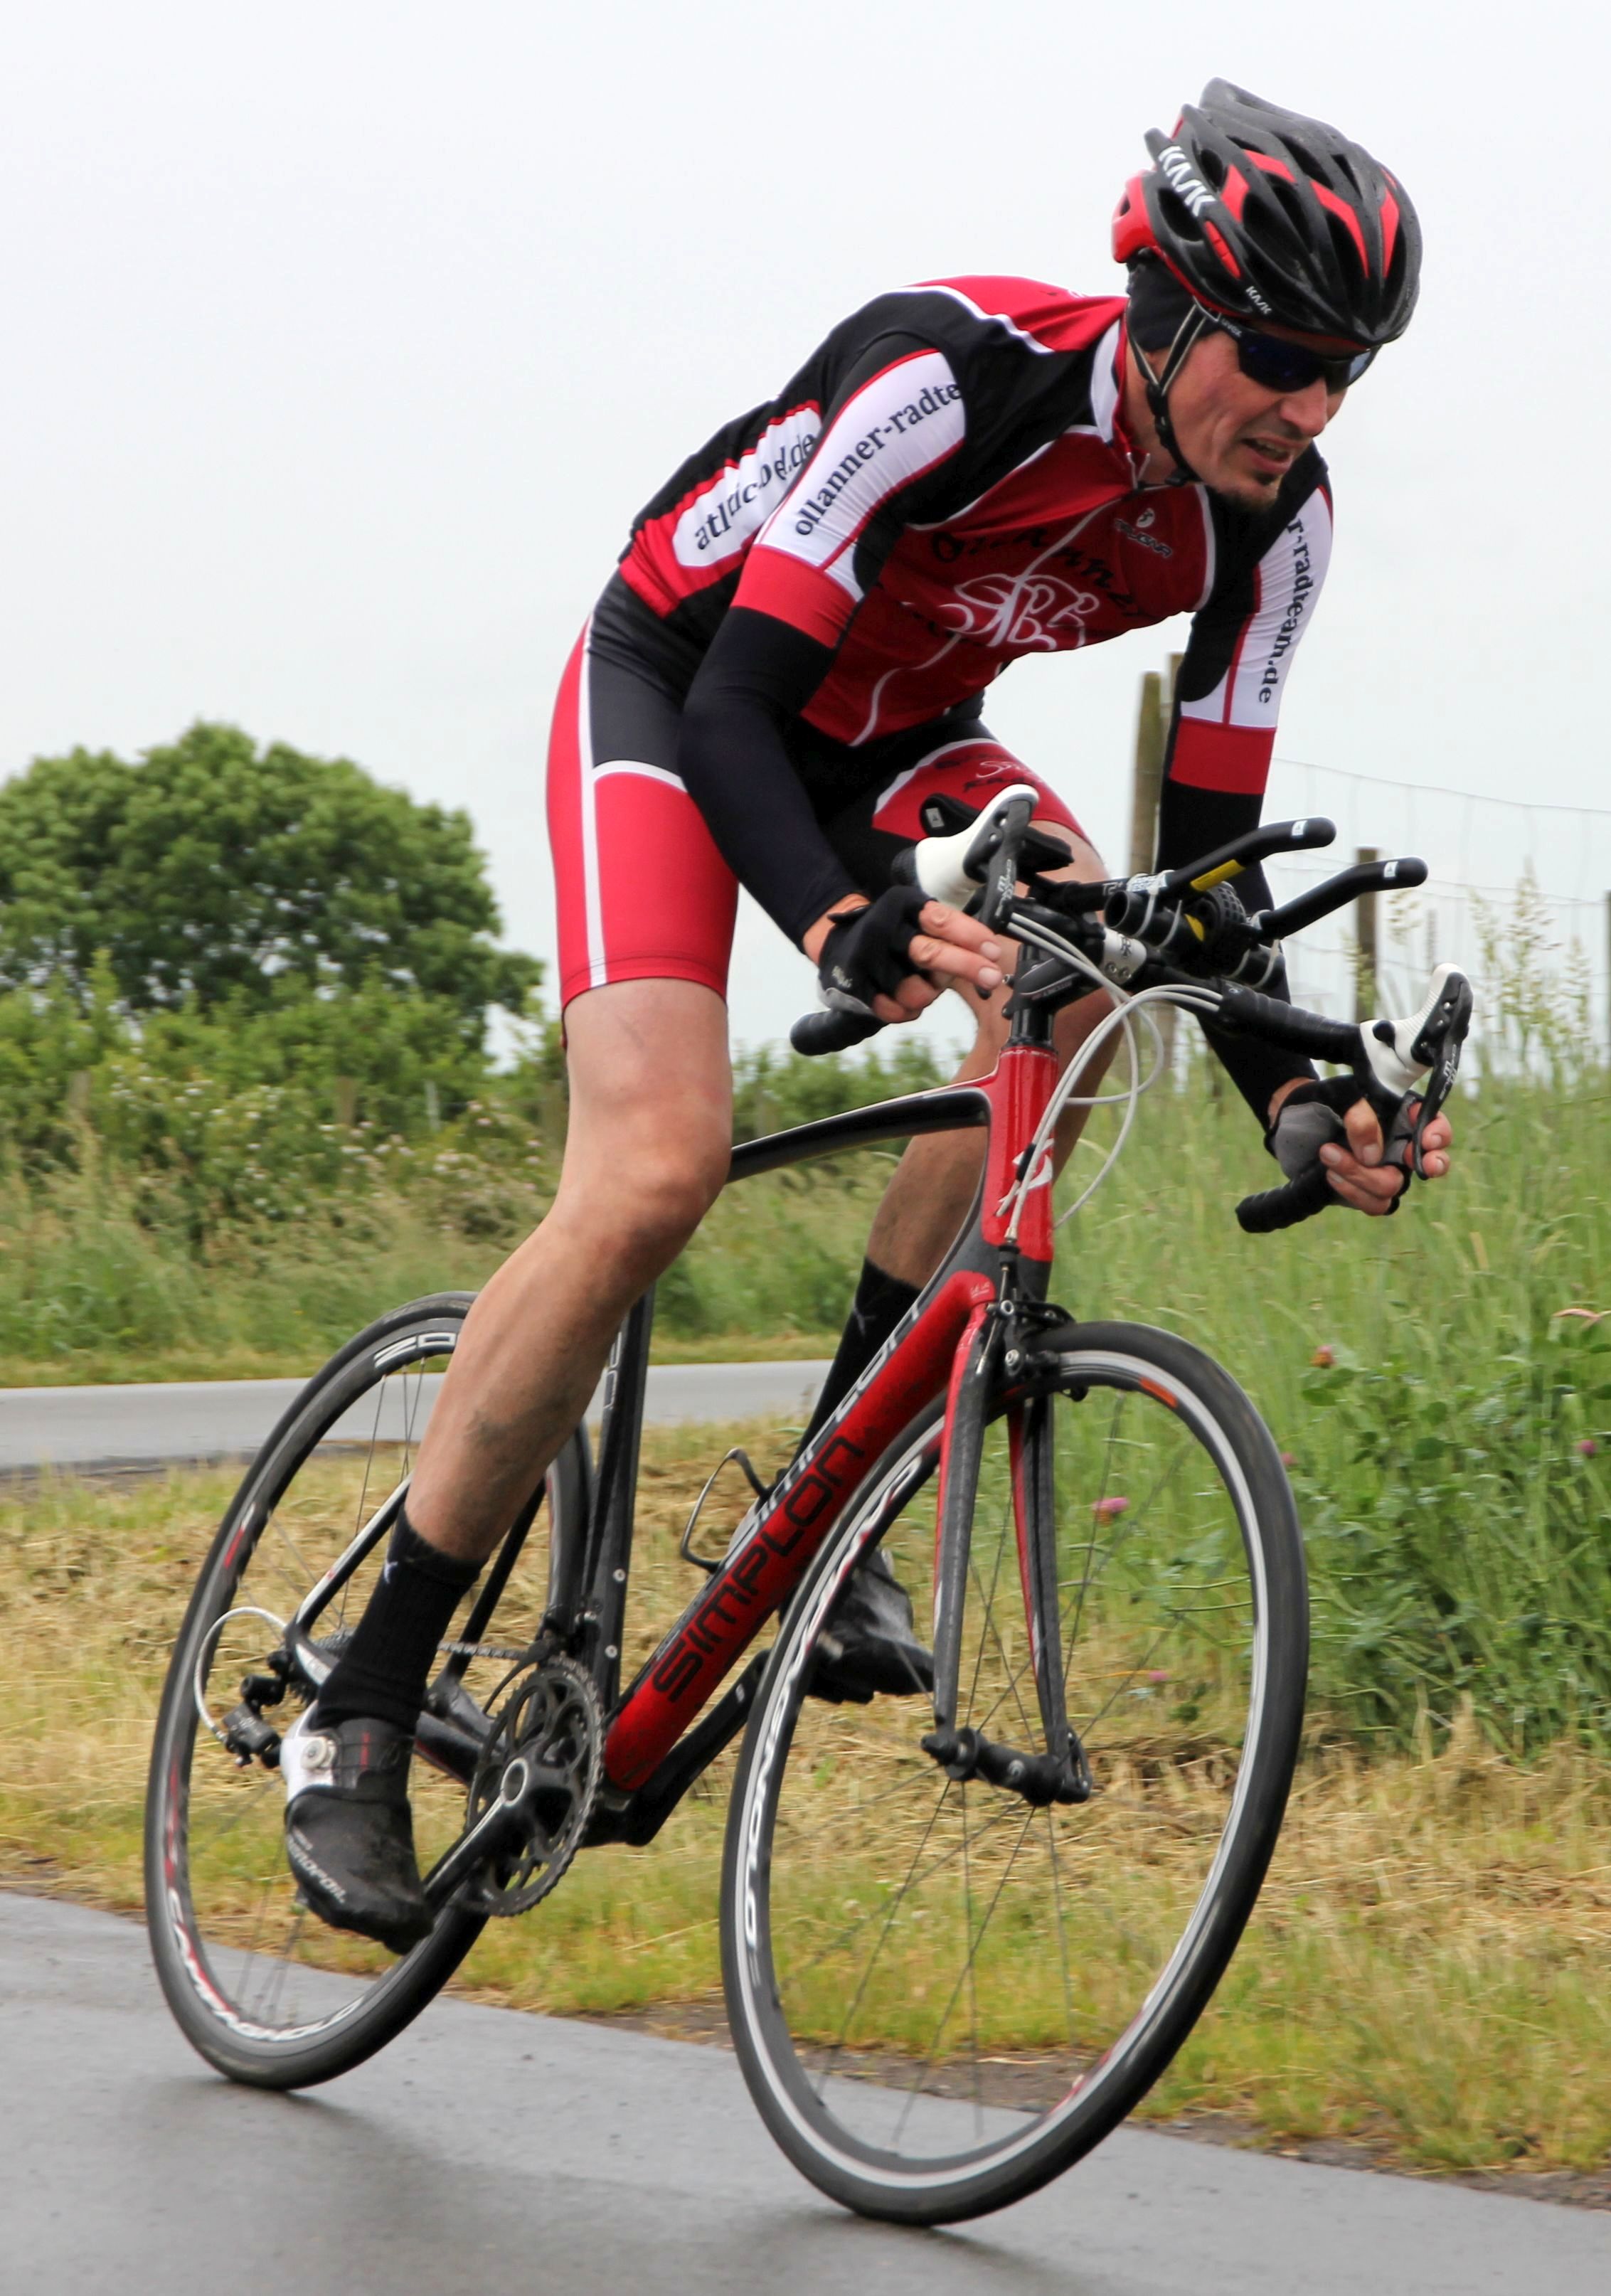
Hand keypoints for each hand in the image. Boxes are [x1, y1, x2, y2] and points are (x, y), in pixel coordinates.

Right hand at [804, 894, 1003, 1023]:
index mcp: (903, 906)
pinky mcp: (856, 987)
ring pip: (916, 991)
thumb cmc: (893, 932)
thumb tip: (991, 957)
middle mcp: (883, 930)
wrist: (837, 943)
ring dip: (929, 994)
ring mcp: (867, 960)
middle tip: (993, 977)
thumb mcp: (917, 917)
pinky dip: (908, 1009)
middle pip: (930, 954)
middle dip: (966, 967)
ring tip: (926, 986)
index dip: (971, 936)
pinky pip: (895, 1010)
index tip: (994, 951)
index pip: (941, 920)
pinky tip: (904, 998)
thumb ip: (949, 932)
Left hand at [1268, 1078, 1454, 1216]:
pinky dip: (1353, 1192)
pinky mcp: (1366, 1191)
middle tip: (1419, 1162)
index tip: (1427, 1138)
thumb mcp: (1338, 1097)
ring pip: (1394, 1186)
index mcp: (1402, 1116)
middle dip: (1431, 1164)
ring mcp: (1385, 1170)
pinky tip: (1331, 1175)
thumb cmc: (1321, 1102)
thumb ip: (1359, 1116)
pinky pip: (1374, 1204)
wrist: (1291, 1122)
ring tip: (1328, 1153)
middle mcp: (1400, 1145)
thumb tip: (1372, 1156)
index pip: (1434, 1125)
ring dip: (1363, 1176)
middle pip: (1431, 1163)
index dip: (1438, 1134)